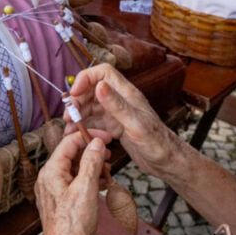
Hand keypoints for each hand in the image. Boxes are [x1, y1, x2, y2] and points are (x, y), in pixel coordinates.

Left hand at [35, 130, 112, 234]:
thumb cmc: (74, 224)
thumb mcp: (86, 187)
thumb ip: (91, 161)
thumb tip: (95, 143)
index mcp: (51, 171)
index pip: (69, 142)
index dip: (88, 137)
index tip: (107, 138)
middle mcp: (49, 178)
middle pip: (71, 155)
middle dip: (92, 154)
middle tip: (109, 157)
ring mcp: (53, 190)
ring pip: (75, 169)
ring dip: (93, 168)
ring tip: (108, 175)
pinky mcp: (60, 201)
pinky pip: (75, 183)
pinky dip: (89, 180)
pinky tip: (103, 186)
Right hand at [65, 64, 178, 178]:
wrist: (167, 162)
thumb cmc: (157, 142)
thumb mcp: (135, 123)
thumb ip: (116, 104)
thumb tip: (99, 85)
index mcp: (127, 93)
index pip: (102, 72)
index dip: (85, 78)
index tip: (74, 93)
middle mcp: (120, 100)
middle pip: (92, 89)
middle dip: (77, 100)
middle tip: (68, 115)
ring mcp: (117, 113)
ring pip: (91, 106)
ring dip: (78, 114)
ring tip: (69, 128)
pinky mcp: (115, 126)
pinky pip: (95, 121)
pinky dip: (84, 126)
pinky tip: (77, 135)